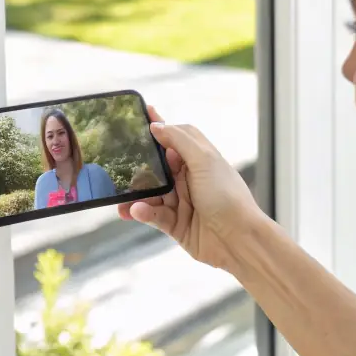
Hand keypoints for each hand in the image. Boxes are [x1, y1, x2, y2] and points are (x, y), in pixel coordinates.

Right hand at [118, 106, 264, 271]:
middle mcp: (189, 178)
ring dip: (135, 195)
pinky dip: (143, 212)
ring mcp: (181, 202)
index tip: (138, 115)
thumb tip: (157, 124)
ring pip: (150, 193)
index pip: (174, 138)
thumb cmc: (227, 196)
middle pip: (156, 166)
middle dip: (137, 166)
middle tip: (116, 164)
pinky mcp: (175, 224)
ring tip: (120, 197)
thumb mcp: (205, 160)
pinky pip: (153, 215)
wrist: (239, 240)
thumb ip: (179, 141)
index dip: (158, 127)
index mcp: (198, 159)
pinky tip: (135, 211)